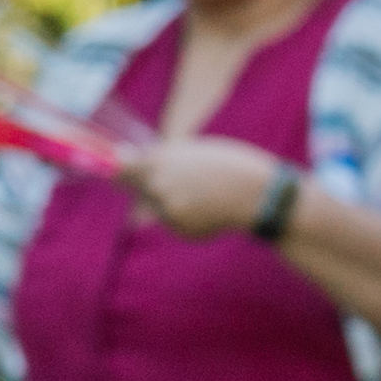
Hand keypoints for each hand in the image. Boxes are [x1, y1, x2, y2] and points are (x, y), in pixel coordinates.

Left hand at [122, 136, 286, 240]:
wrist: (261, 194)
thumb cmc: (230, 165)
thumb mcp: (192, 150)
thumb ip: (159, 156)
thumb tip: (124, 157)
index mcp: (157, 163)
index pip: (120, 170)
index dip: (120, 171)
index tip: (121, 171)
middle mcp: (157, 188)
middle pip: (140, 190)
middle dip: (152, 185)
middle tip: (180, 181)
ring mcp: (169, 212)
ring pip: (159, 207)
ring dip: (171, 202)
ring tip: (204, 195)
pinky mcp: (182, 230)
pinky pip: (175, 222)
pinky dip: (187, 217)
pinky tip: (210, 210)